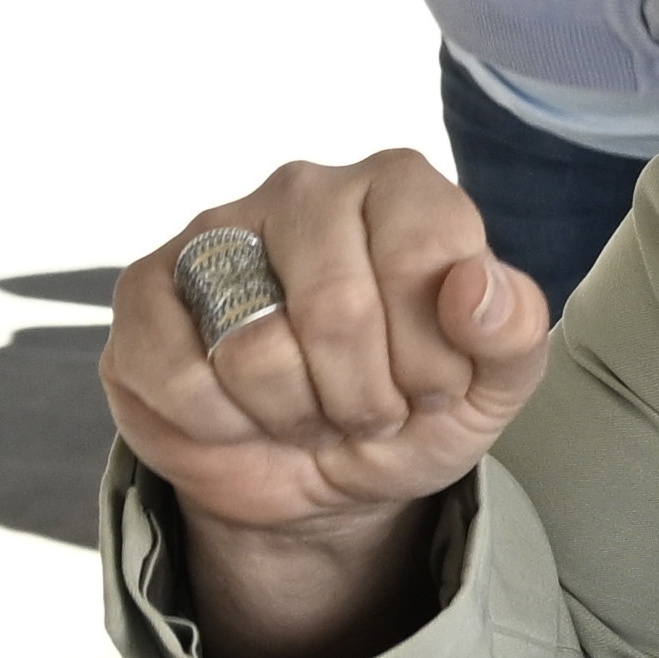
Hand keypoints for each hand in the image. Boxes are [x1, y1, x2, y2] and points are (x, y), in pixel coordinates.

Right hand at [105, 153, 555, 657]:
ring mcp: (217, 232)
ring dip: (295, 416)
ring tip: (308, 409)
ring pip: (255, 349)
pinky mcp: (145, 290)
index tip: (433, 385)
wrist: (323, 472)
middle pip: (335, 309)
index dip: (434, 358)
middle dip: (363, 398)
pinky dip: (222, 426)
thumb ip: (512, 330)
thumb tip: (473, 286)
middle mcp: (306, 189)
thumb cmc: (413, 404)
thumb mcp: (492, 385)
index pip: (428, 262)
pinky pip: (180, 375)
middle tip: (369, 410)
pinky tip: (241, 414)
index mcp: (401, 185)